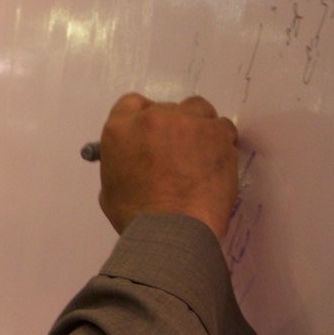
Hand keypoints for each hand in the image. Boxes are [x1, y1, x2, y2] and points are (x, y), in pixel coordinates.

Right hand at [97, 93, 238, 239]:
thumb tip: (135, 163)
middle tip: (176, 153)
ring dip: (197, 126)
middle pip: (166, 108)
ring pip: (197, 110)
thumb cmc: (137, 216)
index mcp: (121, 129)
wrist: (173, 229)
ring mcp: (188, 123)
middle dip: (171, 128)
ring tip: (200, 152)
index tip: (150, 135)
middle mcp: (153, 118)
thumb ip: (123, 163)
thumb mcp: (111, 188)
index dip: (142, 119)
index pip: (131, 105)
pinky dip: (220, 139)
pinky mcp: (217, 134)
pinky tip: (216, 159)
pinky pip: (222, 127)